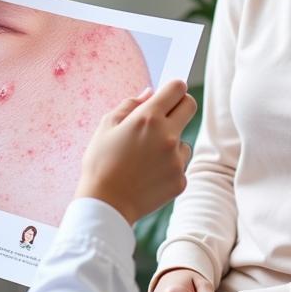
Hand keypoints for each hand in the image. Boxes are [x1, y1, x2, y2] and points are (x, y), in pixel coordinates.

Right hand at [77, 79, 195, 224]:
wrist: (105, 204)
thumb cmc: (100, 162)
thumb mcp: (106, 126)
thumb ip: (130, 104)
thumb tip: (150, 93)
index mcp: (148, 118)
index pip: (177, 88)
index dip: (173, 88)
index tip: (168, 94)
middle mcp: (168, 135)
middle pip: (190, 106)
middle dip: (179, 105)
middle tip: (165, 116)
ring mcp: (176, 159)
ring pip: (184, 139)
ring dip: (172, 142)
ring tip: (146, 157)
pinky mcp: (181, 179)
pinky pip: (180, 164)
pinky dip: (168, 166)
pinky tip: (148, 174)